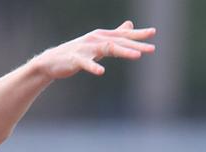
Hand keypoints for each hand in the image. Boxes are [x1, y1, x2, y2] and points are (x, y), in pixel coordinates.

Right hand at [33, 20, 155, 79]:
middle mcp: (96, 39)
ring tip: (137, 56)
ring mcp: (86, 49)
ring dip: (123, 51)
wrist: (52, 61)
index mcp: (102, 36)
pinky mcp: (75, 59)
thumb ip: (115, 34)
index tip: (153, 33)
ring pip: (107, 49)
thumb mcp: (98, 42)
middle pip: (119, 42)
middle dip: (136, 45)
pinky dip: (93, 67)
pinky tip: (101, 72)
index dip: (138, 34)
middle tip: (151, 49)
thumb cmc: (77, 52)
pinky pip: (86, 63)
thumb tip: (130, 24)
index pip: (123, 35)